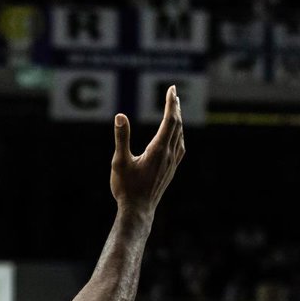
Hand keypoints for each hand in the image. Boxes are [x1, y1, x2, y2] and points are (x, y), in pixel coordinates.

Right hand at [110, 85, 184, 214]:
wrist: (138, 211)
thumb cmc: (126, 187)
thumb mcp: (119, 161)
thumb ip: (121, 138)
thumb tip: (120, 116)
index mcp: (158, 150)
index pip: (169, 120)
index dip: (171, 103)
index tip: (172, 89)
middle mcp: (169, 155)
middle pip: (177, 125)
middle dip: (175, 107)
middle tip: (173, 93)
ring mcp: (172, 163)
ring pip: (180, 136)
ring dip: (178, 120)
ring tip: (174, 110)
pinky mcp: (171, 170)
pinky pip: (179, 147)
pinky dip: (179, 134)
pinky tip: (176, 137)